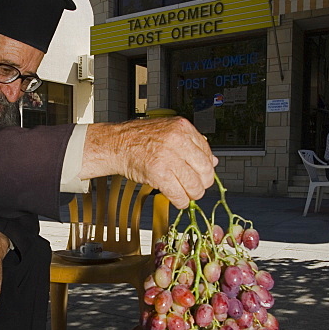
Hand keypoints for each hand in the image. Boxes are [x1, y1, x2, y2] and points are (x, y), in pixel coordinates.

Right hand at [80, 117, 217, 208]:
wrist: (117, 144)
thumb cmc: (140, 138)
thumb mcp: (169, 131)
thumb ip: (191, 144)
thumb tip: (212, 161)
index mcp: (182, 128)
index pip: (208, 152)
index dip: (207, 167)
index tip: (202, 174)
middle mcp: (177, 140)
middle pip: (205, 170)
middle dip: (203, 184)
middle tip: (197, 187)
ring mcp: (168, 157)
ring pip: (194, 185)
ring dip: (192, 195)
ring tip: (187, 195)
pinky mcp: (159, 173)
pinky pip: (179, 194)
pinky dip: (181, 201)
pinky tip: (178, 200)